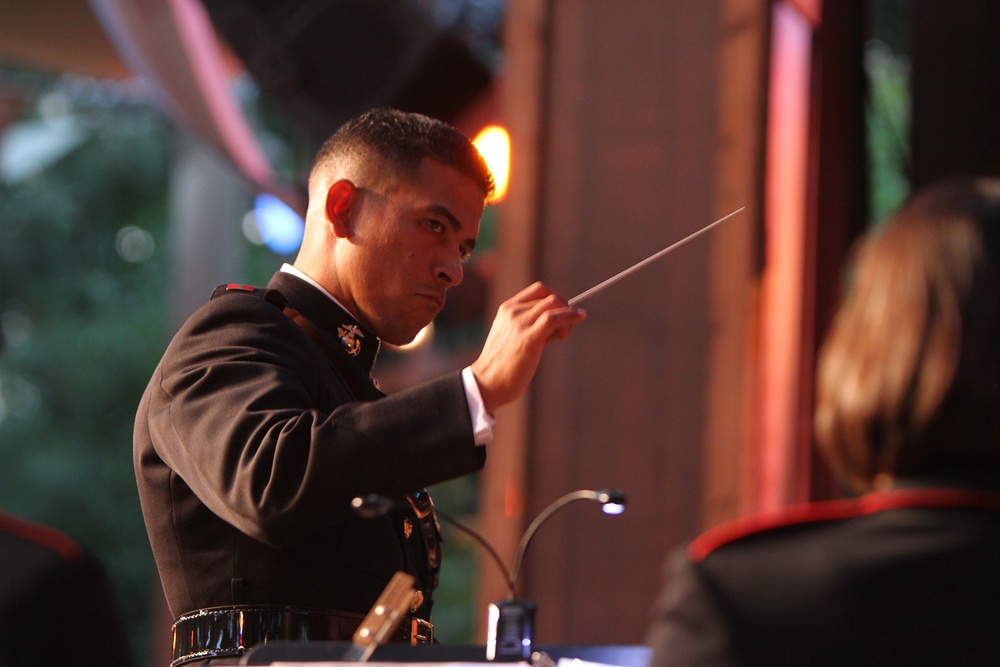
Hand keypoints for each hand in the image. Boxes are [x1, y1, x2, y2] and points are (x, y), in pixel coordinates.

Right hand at [470, 282, 585, 413]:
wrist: (487, 384)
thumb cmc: (503, 366)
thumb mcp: (515, 338)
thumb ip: (534, 328)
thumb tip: (561, 324)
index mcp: (507, 309)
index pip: (538, 290)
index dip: (555, 298)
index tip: (561, 314)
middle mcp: (513, 312)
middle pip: (549, 296)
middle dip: (564, 307)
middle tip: (565, 329)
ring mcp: (520, 323)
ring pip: (554, 304)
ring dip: (568, 314)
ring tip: (564, 335)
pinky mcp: (529, 338)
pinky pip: (554, 318)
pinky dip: (571, 315)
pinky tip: (580, 317)